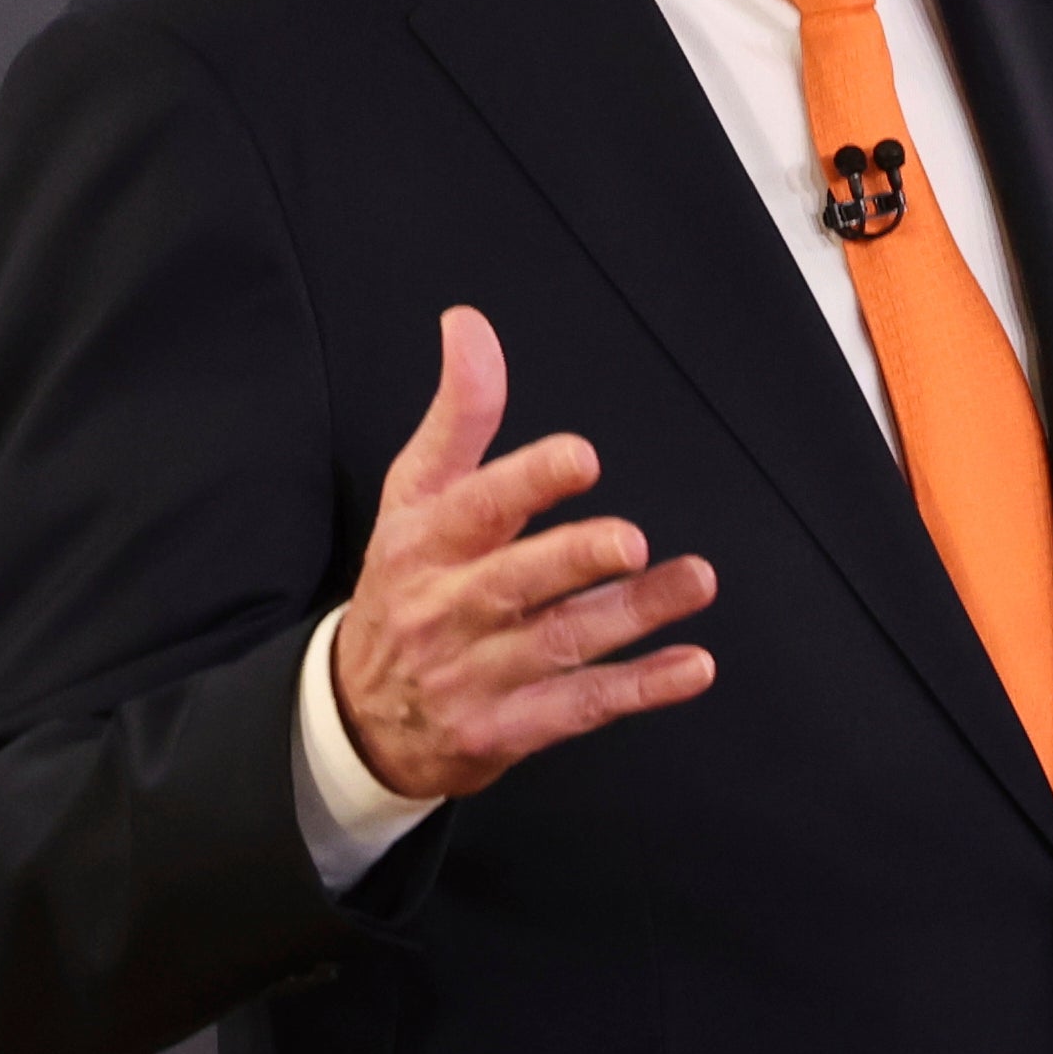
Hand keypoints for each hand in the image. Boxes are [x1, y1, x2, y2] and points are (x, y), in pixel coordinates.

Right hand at [327, 307, 719, 802]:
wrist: (357, 717)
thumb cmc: (405, 584)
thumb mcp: (414, 497)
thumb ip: (458, 414)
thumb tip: (468, 323)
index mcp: (424, 544)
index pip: (474, 508)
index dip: (527, 483)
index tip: (583, 458)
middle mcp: (446, 608)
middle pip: (513, 583)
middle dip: (573, 560)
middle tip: (631, 540)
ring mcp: (474, 675)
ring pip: (560, 644)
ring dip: (633, 616)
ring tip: (695, 581)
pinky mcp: (504, 730)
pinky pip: (579, 708)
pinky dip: (640, 689)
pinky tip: (693, 666)